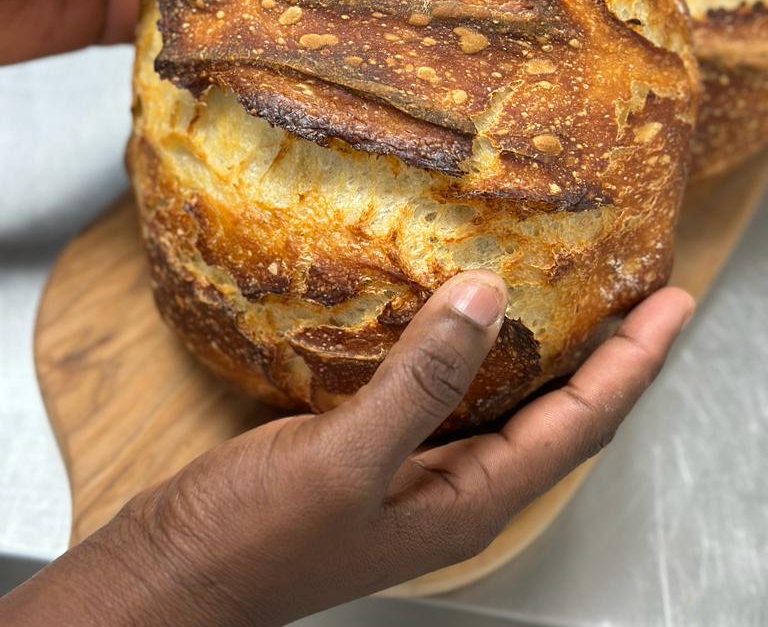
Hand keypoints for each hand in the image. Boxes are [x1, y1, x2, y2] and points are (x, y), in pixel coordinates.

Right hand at [3, 272, 692, 626]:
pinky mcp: (373, 446)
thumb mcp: (345, 462)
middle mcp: (456, 485)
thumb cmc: (253, 542)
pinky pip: (442, 385)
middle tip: (639, 292)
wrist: (171, 577)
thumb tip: (488, 296)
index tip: (672, 304)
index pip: (581, 423)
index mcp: (471, 499)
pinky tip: (456, 312)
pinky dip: (466, 344)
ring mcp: (414, 468)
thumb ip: (423, 381)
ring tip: (571, 292)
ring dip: (545, 347)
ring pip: (503, 397)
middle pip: (559, 413)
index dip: (633, 364)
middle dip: (609, 355)